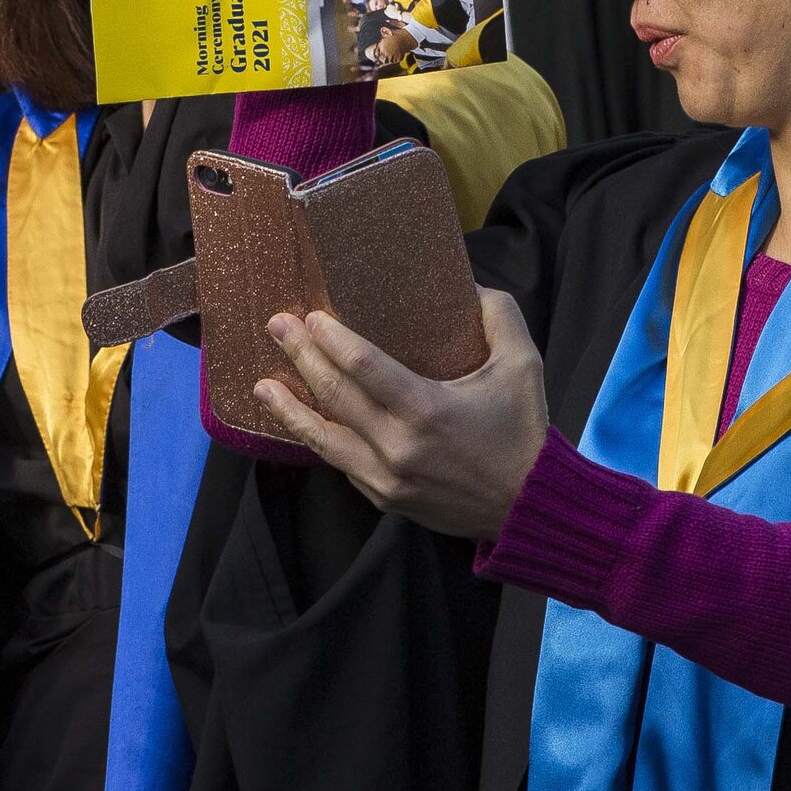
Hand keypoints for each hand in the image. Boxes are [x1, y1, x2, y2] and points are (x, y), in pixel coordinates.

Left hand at [251, 290, 549, 539]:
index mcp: (427, 410)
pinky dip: (318, 439)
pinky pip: (341, 463)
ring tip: (261, 385)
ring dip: (289, 409)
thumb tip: (467, 283)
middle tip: (276, 326)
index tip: (310, 316)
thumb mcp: (523, 365)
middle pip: (334, 394)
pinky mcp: (384, 498)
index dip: (329, 339)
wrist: (528, 507)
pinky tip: (302, 421)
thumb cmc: (523, 431)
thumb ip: (498, 315)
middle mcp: (398, 447)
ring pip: (323, 438)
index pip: (362, 366)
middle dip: (300, 356)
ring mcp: (386, 478)